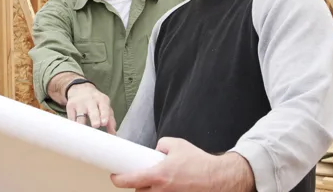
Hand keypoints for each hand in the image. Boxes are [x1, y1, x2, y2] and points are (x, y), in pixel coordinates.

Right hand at [66, 82, 116, 133]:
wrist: (80, 89)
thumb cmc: (95, 101)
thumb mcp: (105, 106)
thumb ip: (110, 120)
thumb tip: (113, 133)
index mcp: (101, 100)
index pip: (104, 107)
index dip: (104, 115)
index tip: (104, 123)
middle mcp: (90, 101)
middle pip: (92, 111)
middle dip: (95, 119)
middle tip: (96, 125)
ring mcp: (79, 104)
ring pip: (80, 117)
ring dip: (83, 126)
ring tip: (84, 134)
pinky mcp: (70, 107)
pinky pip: (71, 119)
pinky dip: (74, 127)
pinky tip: (76, 132)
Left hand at [110, 137, 254, 190]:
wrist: (217, 178)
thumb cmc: (198, 162)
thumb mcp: (176, 144)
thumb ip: (161, 145)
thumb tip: (155, 149)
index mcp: (159, 176)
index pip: (130, 181)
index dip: (118, 179)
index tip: (114, 176)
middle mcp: (161, 191)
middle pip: (138, 191)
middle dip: (137, 184)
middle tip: (140, 176)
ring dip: (148, 190)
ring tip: (157, 181)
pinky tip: (168, 186)